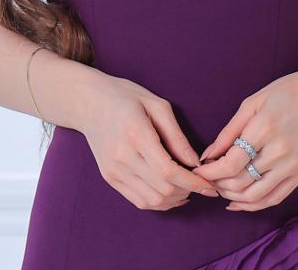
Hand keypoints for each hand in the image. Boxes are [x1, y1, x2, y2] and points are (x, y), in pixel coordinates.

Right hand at [81, 71, 219, 209]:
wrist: (87, 102)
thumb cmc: (125, 96)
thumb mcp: (156, 104)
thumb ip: (176, 135)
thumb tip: (195, 162)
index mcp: (136, 134)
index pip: (169, 171)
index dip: (193, 183)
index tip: (210, 185)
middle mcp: (122, 157)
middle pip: (162, 189)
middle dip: (188, 191)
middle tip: (201, 182)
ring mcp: (114, 171)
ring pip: (151, 200)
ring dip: (174, 200)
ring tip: (187, 188)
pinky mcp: (109, 178)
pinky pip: (138, 201)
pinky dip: (158, 202)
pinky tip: (170, 192)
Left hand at [192, 66, 297, 211]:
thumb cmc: (287, 92)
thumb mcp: (253, 102)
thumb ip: (229, 131)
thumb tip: (208, 155)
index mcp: (265, 129)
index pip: (231, 163)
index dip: (210, 172)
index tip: (198, 171)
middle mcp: (280, 152)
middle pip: (240, 182)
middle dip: (217, 184)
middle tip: (206, 178)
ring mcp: (293, 167)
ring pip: (255, 196)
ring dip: (232, 197)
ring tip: (219, 188)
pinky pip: (274, 199)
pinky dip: (253, 205)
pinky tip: (238, 202)